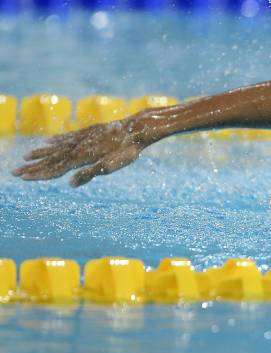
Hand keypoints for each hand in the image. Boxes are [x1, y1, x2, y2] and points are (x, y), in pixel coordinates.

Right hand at [12, 118, 149, 186]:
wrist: (136, 129)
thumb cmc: (126, 151)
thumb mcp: (110, 166)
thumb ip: (89, 174)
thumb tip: (70, 184)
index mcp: (81, 157)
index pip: (55, 169)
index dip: (39, 174)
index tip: (23, 178)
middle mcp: (77, 147)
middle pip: (51, 159)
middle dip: (33, 167)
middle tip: (14, 172)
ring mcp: (81, 138)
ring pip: (56, 147)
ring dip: (40, 153)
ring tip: (25, 157)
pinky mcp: (88, 133)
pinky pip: (66, 138)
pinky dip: (54, 141)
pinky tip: (47, 141)